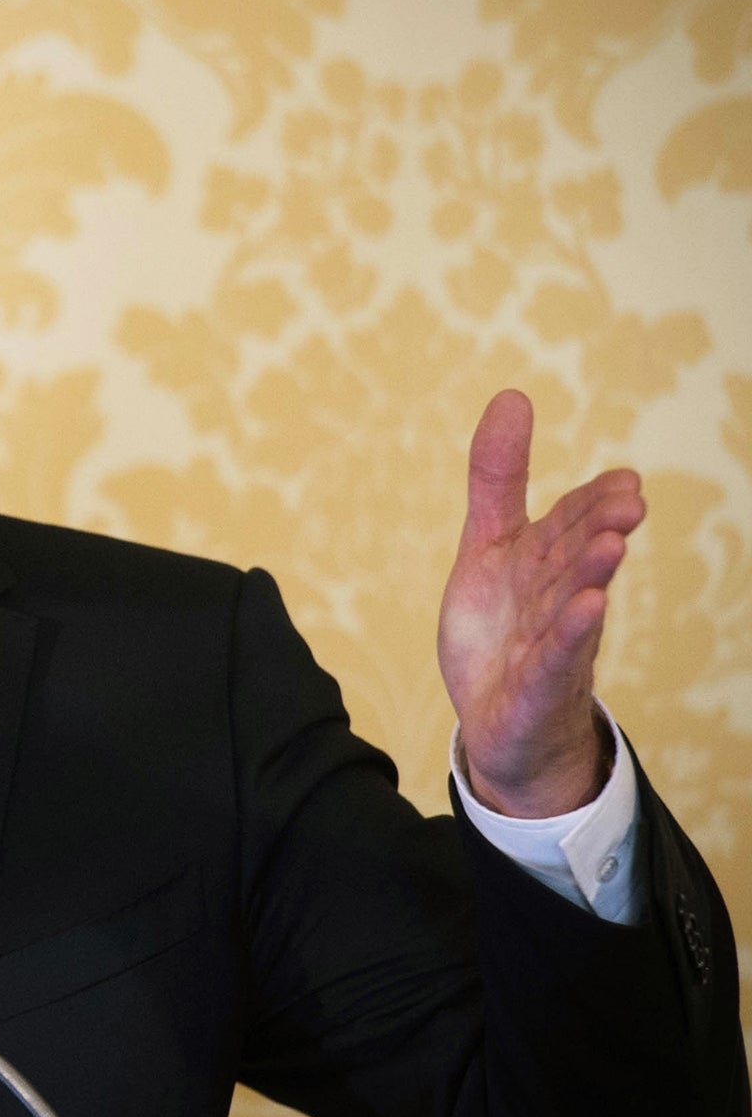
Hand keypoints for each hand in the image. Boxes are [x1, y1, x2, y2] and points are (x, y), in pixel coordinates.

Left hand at [437, 390, 643, 816]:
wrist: (500, 721)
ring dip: (591, 574)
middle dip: (599, 528)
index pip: (570, 523)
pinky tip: (589, 609)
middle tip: (628, 500)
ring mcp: (550, 644)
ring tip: (613, 543)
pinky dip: (568, 635)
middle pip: (576, 558)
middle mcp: (556, 599)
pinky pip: (554, 658)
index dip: (593, 501)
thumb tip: (514, 395)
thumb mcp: (487, 545)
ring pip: (572, 604)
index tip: (624, 479)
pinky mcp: (536, 686)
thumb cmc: (502, 627)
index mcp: (545, 563)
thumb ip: (498, 478)